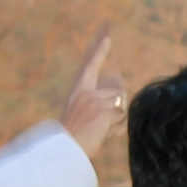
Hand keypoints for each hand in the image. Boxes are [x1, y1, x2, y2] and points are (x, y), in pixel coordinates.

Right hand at [53, 27, 126, 153]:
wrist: (65, 149)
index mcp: (78, 91)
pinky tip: (104, 135)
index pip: (90, 66)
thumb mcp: (83, 114)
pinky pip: (121, 118)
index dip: (99, 51)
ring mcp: (95, 101)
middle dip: (118, 106)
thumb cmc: (73, 136)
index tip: (107, 36)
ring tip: (100, 130)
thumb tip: (121, 86)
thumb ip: (99, 101)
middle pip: (117, 90)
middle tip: (103, 123)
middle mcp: (86, 92)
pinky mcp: (103, 112)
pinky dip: (117, 128)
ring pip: (121, 104)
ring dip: (117, 120)